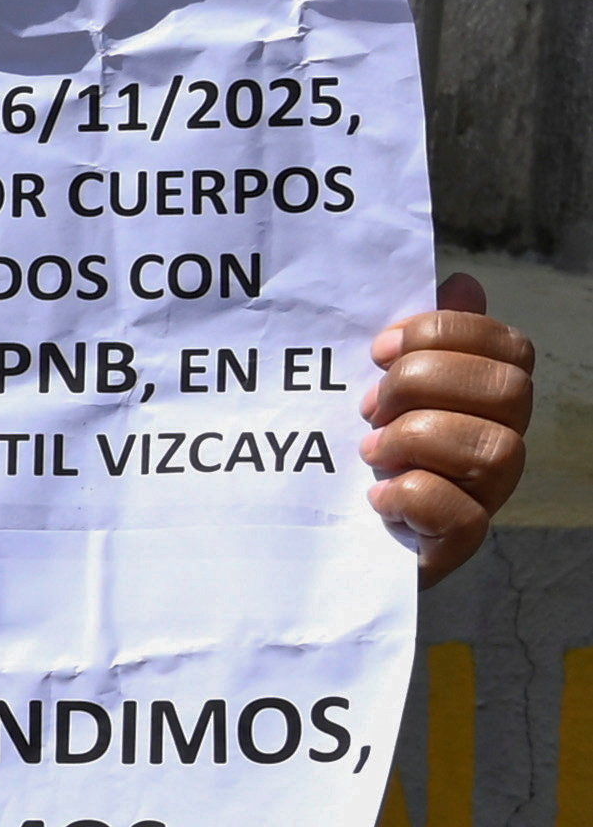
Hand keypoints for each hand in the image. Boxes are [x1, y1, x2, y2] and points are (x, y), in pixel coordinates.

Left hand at [363, 274, 537, 585]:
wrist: (317, 530)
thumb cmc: (352, 444)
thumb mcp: (373, 382)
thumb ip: (415, 338)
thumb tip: (462, 283)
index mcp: (484, 396)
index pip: (509, 346)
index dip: (444, 334)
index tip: (377, 349)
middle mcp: (499, 440)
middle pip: (508, 389)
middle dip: (425, 383)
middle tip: (369, 406)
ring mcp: (486, 494)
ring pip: (495, 450)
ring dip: (417, 438)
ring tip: (369, 450)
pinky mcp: (458, 543)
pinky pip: (465, 517)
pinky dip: (413, 497)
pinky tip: (378, 496)